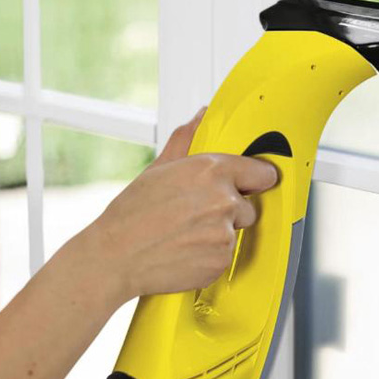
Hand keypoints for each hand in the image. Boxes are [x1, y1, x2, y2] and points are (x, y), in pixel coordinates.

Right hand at [90, 109, 278, 299]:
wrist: (115, 256)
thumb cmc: (132, 213)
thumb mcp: (159, 168)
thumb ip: (187, 139)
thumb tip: (202, 117)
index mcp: (211, 170)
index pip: (263, 173)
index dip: (255, 180)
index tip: (251, 185)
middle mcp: (223, 200)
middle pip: (250, 207)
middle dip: (230, 212)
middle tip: (197, 215)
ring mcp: (224, 233)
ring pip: (236, 233)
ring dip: (218, 235)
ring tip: (186, 234)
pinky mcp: (221, 261)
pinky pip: (225, 257)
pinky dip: (210, 257)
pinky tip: (186, 251)